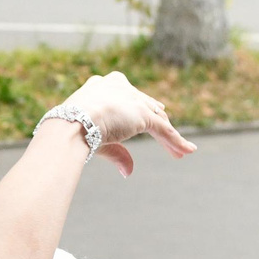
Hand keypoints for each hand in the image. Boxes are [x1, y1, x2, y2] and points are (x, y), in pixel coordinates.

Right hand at [54, 71, 194, 179]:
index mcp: (104, 86)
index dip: (141, 110)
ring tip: (182, 151)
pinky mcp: (143, 114)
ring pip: (157, 119)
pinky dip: (176, 141)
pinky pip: (164, 130)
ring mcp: (133, 100)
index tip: (151, 117)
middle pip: (147, 107)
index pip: (130, 99)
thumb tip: (128, 172)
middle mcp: (121, 87)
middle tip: (169, 135)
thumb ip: (117, 152)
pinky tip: (187, 151)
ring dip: (170, 137)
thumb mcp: (96, 138)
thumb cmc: (72, 130)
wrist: (72, 123)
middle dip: (159, 122)